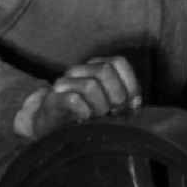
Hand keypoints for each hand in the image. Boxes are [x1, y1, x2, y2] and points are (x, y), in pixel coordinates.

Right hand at [14, 55, 141, 139]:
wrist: (51, 124)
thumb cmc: (86, 114)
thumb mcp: (110, 104)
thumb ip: (125, 99)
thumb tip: (136, 102)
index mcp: (96, 67)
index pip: (119, 62)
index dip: (130, 84)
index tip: (131, 104)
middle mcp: (80, 70)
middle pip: (105, 70)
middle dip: (116, 95)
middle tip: (113, 112)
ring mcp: (64, 83)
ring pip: (90, 85)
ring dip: (99, 106)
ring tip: (97, 117)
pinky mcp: (53, 99)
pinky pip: (73, 100)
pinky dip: (84, 112)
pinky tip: (84, 119)